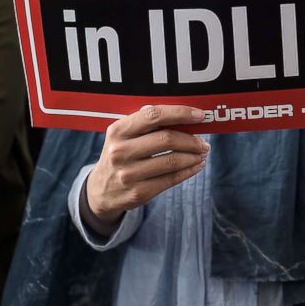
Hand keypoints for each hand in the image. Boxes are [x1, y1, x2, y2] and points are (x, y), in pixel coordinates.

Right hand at [86, 105, 208, 224]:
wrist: (101, 190)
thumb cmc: (120, 155)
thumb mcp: (123, 135)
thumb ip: (147, 124)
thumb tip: (185, 116)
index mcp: (118, 130)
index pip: (153, 115)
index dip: (180, 113)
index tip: (199, 115)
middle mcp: (120, 151)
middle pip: (166, 139)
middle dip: (191, 139)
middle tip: (203, 141)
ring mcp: (129, 174)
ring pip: (172, 161)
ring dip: (193, 156)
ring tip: (202, 153)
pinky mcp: (139, 192)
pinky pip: (172, 179)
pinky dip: (189, 171)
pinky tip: (196, 165)